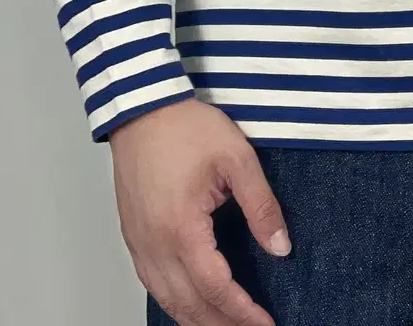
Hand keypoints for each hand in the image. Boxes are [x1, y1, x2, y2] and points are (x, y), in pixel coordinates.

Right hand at [109, 98, 288, 325]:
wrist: (142, 108)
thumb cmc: (185, 127)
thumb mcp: (236, 158)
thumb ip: (261, 205)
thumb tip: (280, 247)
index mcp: (182, 229)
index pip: (216, 288)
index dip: (243, 313)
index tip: (266, 325)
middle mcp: (155, 246)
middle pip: (189, 306)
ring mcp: (139, 244)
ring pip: (167, 301)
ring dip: (198, 320)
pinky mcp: (132, 237)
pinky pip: (153, 284)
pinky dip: (175, 303)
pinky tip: (192, 304)